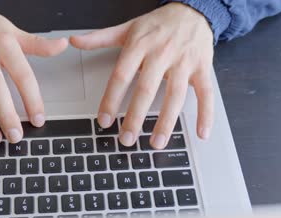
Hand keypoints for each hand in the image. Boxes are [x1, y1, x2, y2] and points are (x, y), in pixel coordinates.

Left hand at [70, 3, 213, 148]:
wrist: (193, 9)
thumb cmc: (158, 23)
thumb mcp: (127, 28)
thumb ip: (100, 37)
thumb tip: (74, 41)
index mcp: (139, 45)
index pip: (121, 76)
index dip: (111, 99)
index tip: (104, 121)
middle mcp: (161, 54)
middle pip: (146, 89)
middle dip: (135, 117)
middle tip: (127, 139)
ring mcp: (184, 62)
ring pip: (175, 95)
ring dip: (166, 121)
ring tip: (156, 142)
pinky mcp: (202, 68)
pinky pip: (206, 93)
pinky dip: (206, 114)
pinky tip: (200, 133)